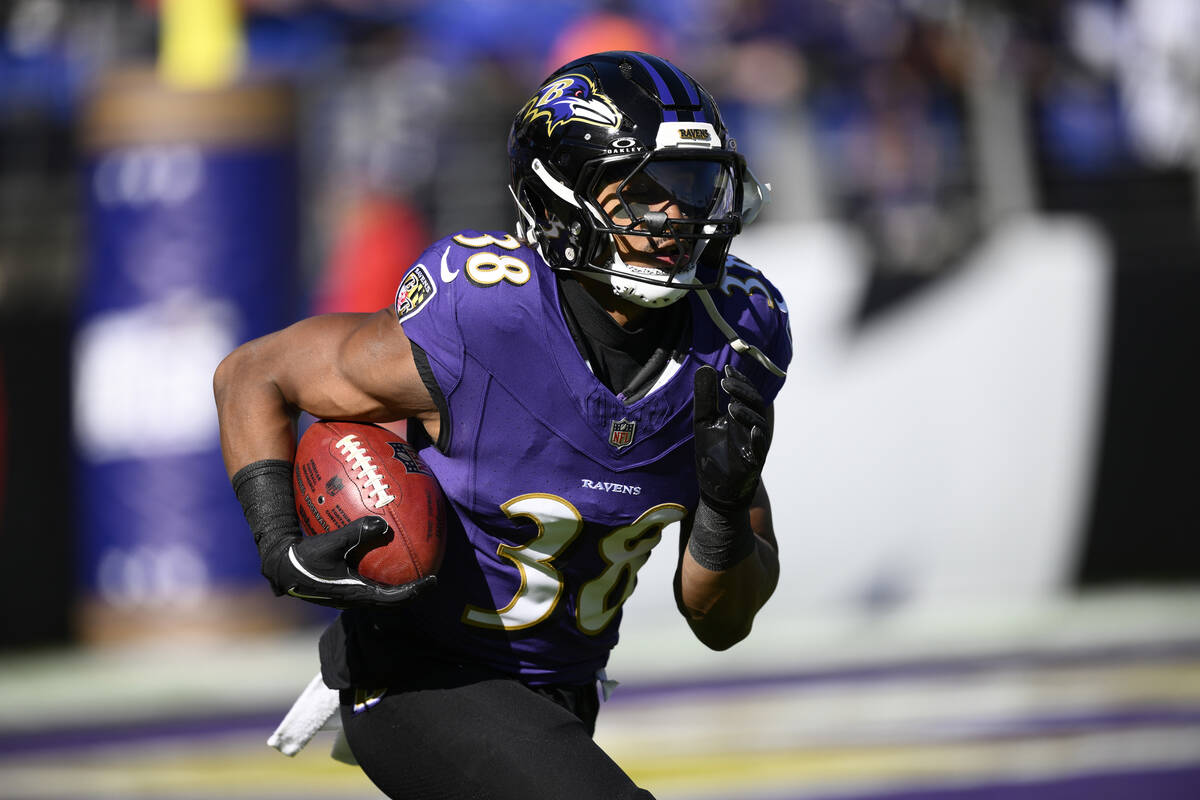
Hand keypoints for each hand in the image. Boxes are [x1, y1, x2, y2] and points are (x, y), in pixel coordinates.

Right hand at [264, 516, 435, 608]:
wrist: (279, 567)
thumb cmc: (303, 557)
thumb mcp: (330, 542)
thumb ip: (356, 532)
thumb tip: (383, 524)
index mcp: (355, 593)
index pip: (393, 597)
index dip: (415, 590)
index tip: (433, 580)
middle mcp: (354, 599)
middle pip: (391, 600)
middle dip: (412, 590)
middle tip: (429, 577)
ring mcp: (348, 596)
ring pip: (380, 594)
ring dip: (397, 586)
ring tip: (412, 569)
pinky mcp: (342, 589)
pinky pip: (369, 584)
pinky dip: (381, 575)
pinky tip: (382, 556)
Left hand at [693, 365, 770, 510]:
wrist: (714, 490)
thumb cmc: (712, 455)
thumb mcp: (704, 422)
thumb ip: (706, 397)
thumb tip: (706, 368)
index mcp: (742, 418)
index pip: (747, 394)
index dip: (740, 381)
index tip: (727, 370)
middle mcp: (751, 429)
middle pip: (756, 405)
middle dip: (743, 392)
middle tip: (726, 383)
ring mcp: (754, 446)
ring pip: (759, 425)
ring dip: (747, 413)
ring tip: (731, 406)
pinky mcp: (753, 464)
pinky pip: (760, 450)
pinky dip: (758, 440)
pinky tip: (752, 431)